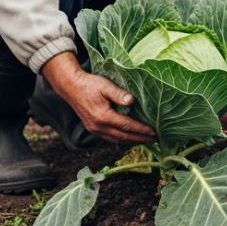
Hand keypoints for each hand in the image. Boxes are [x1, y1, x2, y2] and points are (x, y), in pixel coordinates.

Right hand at [41, 52, 155, 143]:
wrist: (71, 87)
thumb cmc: (89, 84)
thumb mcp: (105, 85)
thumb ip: (119, 94)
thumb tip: (132, 101)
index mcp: (103, 116)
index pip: (127, 126)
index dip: (142, 130)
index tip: (154, 132)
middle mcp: (99, 126)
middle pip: (124, 137)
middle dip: (141, 139)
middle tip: (155, 139)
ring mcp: (94, 129)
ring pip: (117, 140)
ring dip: (132, 141)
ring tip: (145, 140)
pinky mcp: (92, 128)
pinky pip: (110, 138)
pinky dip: (122, 139)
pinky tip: (129, 137)